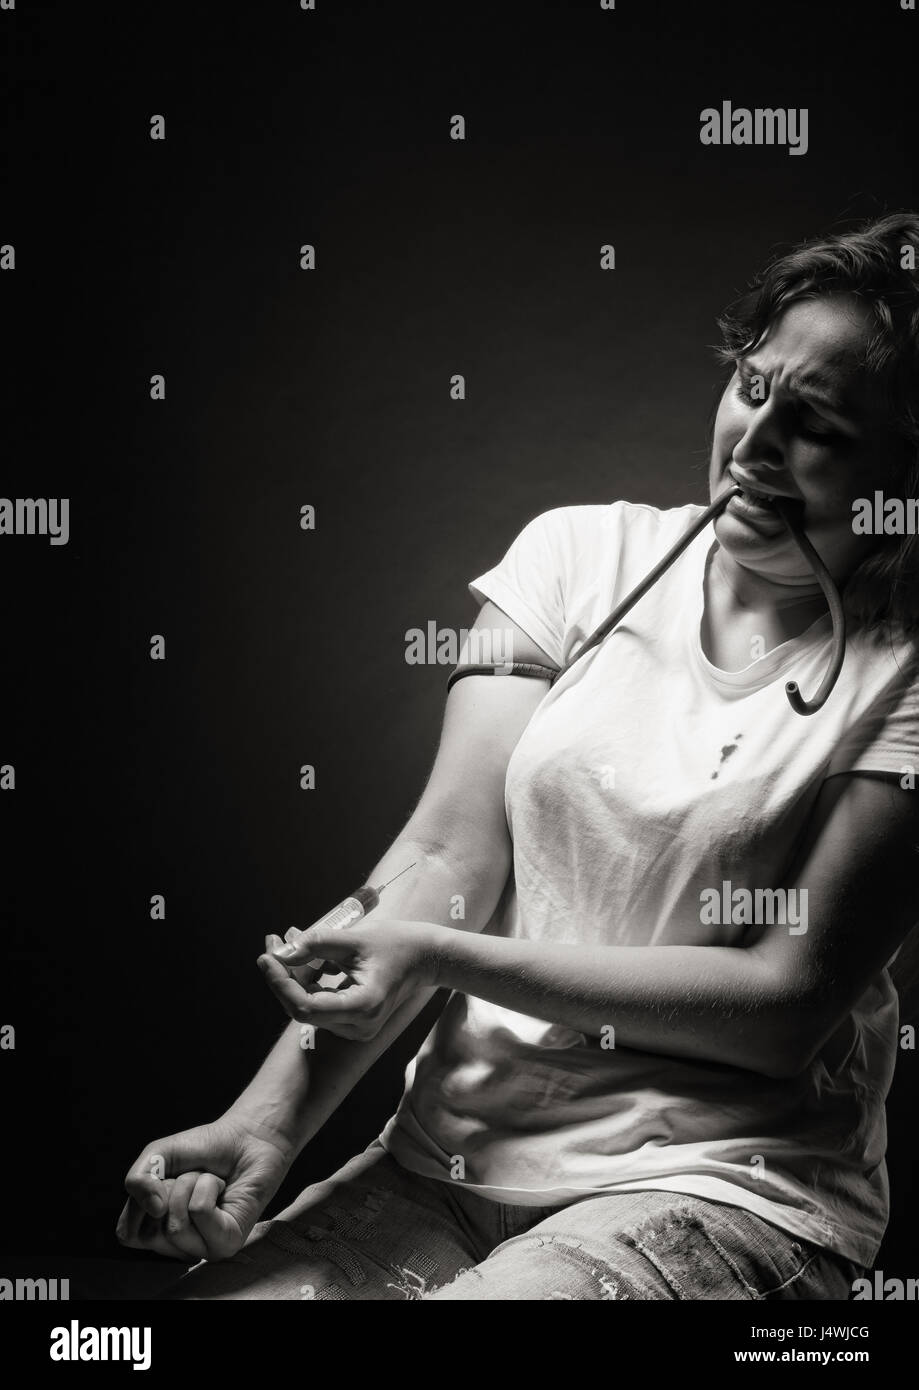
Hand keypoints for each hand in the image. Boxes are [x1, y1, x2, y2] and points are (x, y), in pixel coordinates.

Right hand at [116, 1113, 293, 1261]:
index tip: (163, 1180)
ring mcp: (203, 1248)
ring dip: (190, 1185)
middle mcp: (180, 1245)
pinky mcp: (227, 1243)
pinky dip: (207, 1187)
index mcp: (159, 1230)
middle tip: (190, 1177)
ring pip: (175, 1226)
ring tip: (208, 1180)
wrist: (247, 1136)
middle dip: (168, 1189)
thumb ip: (137, 1179)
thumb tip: (153, 1209)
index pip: (128, 1235)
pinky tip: (222, 1187)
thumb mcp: (158, 1156)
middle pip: (149, 1234)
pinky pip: (200, 1213)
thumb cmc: (205, 1149)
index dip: (139, 1202)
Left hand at [257, 919, 440, 1040]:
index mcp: (362, 1008)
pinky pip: (318, 1004)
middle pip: (302, 1008)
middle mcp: (358, 1027)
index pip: (305, 1006)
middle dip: (282, 976)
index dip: (280, 983)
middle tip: (273, 942)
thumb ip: (316, 944)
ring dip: (293, 976)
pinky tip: (303, 955)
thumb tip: (281, 952)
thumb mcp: (355, 938)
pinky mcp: (352, 1022)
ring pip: (308, 1007)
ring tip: (288, 940)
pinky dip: (306, 981)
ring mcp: (355, 1029)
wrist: (425, 957)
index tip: (267, 956)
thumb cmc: (397, 944)